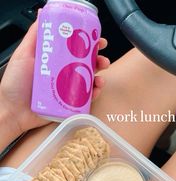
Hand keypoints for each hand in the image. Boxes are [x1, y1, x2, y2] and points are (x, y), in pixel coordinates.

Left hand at [0, 14, 109, 135]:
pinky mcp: (68, 104)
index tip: (97, 39)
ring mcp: (66, 89)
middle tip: (103, 59)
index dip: (88, 43)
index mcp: (55, 60)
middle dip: (98, 60)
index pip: (75, 49)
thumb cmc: (15, 85)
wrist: (13, 112)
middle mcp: (62, 73)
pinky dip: (93, 94)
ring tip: (100, 78)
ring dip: (99, 78)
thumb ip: (34, 36)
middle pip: (85, 64)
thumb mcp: (23, 55)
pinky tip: (95, 91)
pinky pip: (85, 99)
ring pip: (88, 81)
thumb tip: (42, 14)